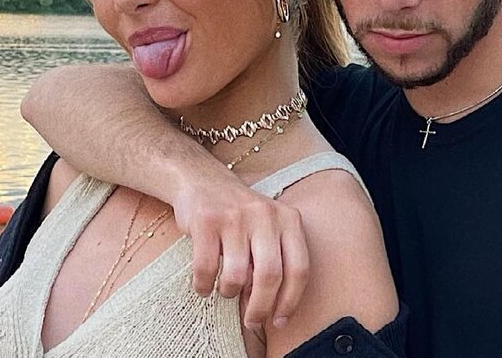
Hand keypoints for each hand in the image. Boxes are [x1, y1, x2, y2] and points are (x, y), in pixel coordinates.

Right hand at [170, 165, 309, 331]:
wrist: (202, 180)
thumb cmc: (240, 215)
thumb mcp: (268, 228)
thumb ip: (276, 259)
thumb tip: (272, 307)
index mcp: (288, 219)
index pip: (299, 268)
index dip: (291, 300)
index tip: (280, 321)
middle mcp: (266, 215)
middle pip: (270, 276)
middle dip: (260, 307)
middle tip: (252, 321)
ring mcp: (235, 217)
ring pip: (237, 275)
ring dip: (230, 293)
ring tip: (226, 291)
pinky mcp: (206, 220)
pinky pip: (206, 267)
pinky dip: (204, 285)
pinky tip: (204, 286)